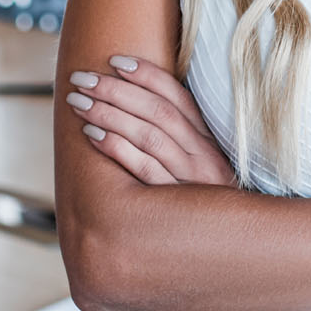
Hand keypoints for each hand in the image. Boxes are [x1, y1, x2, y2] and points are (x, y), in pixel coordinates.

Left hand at [66, 55, 235, 187]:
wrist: (231, 250)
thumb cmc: (203, 203)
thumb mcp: (202, 166)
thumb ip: (179, 139)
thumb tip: (135, 106)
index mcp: (209, 140)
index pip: (178, 96)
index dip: (146, 75)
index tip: (115, 61)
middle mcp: (204, 155)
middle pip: (158, 111)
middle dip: (116, 90)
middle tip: (82, 78)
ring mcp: (192, 179)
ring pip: (149, 135)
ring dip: (110, 114)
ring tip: (79, 102)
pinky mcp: (177, 204)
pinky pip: (144, 169)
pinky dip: (118, 148)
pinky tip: (92, 135)